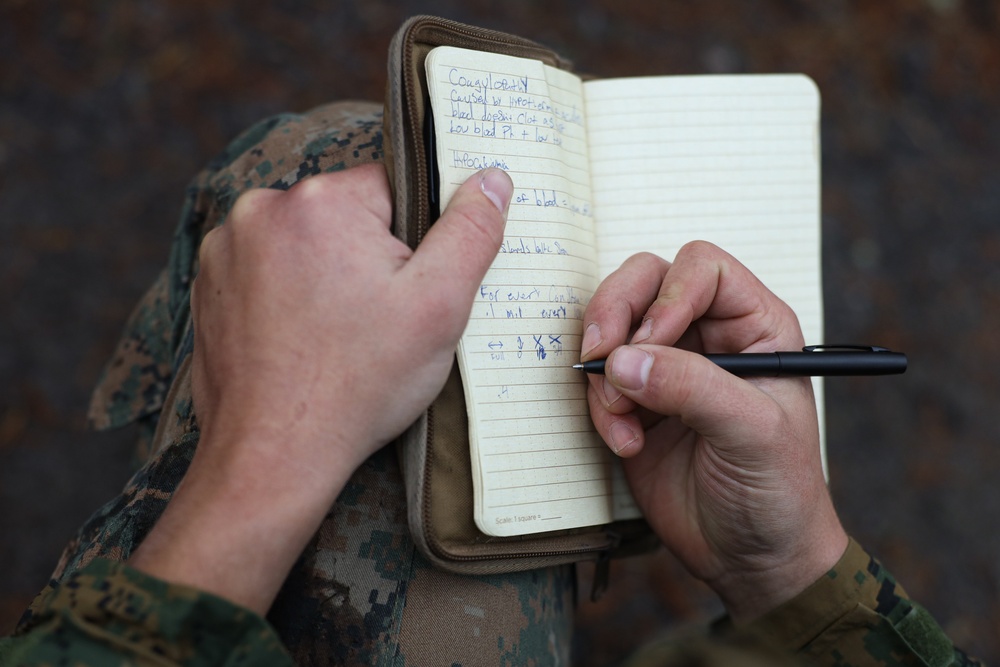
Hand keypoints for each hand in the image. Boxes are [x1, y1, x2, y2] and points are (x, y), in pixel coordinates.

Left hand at [129, 165, 512, 612]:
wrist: (274, 454)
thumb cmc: (359, 384)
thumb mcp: (439, 306)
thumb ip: (471, 231)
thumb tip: (491, 179)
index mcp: (322, 200)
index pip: (394, 188)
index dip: (416, 240)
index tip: (408, 289)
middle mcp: (261, 209)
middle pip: (347, 215)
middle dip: (368, 259)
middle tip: (375, 321)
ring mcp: (225, 248)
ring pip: (306, 243)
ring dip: (325, 275)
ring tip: (336, 337)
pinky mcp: (208, 284)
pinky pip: (267, 271)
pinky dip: (287, 297)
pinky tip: (303, 341)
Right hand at [581, 242, 846, 622]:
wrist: (751, 560)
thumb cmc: (778, 492)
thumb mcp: (752, 433)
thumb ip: (693, 387)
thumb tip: (623, 360)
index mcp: (755, 326)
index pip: (704, 269)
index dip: (671, 293)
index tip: (653, 338)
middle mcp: (708, 335)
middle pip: (645, 281)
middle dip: (616, 314)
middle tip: (603, 355)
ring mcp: (667, 366)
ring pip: (612, 326)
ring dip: (603, 370)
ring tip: (621, 420)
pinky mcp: (634, 401)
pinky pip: (598, 379)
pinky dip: (599, 408)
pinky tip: (624, 445)